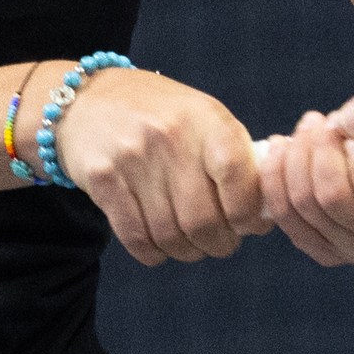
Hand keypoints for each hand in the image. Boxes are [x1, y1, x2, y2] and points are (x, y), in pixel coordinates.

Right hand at [49, 66, 271, 265]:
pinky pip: (136, 238)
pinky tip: (159, 248)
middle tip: (220, 244)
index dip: (248, 215)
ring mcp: (133, 157)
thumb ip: (237, 157)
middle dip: (219, 244)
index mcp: (206, 119)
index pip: (239, 178)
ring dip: (186, 252)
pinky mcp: (102, 178)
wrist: (87, 99)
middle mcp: (170, 136)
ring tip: (191, 246)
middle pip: (204, 220)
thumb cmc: (161, 116)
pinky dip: (153, 254)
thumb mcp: (204, 118)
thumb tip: (266, 214)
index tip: (248, 225)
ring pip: (170, 235)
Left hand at [258, 75, 353, 267]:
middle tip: (324, 120)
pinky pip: (284, 216)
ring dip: (296, 159)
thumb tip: (349, 120)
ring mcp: (353, 253)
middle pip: (334, 204)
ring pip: (303, 208)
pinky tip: (282, 146)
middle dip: (320, 153)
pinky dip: (276, 178)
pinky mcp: (320, 247)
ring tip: (308, 126)